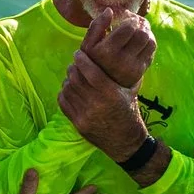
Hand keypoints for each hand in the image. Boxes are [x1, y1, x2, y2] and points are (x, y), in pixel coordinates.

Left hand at [59, 45, 148, 161]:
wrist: (125, 141)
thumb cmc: (129, 112)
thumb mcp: (130, 91)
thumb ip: (120, 73)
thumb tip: (113, 51)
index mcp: (111, 94)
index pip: (91, 71)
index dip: (82, 60)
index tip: (78, 53)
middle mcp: (97, 104)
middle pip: (76, 79)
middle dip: (73, 68)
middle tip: (75, 64)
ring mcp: (85, 115)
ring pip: (68, 89)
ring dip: (68, 80)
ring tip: (72, 77)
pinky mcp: (78, 124)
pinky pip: (63, 102)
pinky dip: (64, 93)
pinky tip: (70, 90)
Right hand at [81, 7, 156, 89]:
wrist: (99, 86)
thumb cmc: (92, 60)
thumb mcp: (87, 44)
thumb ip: (97, 25)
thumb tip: (110, 10)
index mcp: (107, 51)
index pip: (128, 27)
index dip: (130, 18)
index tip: (127, 16)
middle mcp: (121, 61)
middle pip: (142, 34)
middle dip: (141, 23)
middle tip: (135, 20)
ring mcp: (133, 67)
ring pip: (150, 42)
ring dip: (147, 31)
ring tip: (139, 28)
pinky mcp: (140, 71)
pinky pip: (151, 51)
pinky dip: (149, 41)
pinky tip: (141, 39)